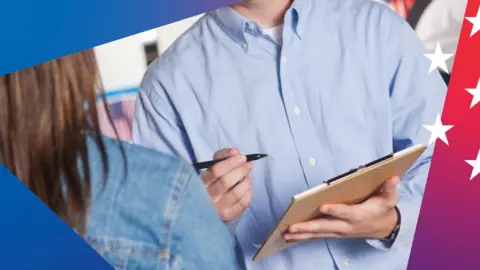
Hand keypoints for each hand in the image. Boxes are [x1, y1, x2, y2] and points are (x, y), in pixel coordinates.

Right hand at [201, 148, 252, 221]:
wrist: (205, 207)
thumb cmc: (210, 182)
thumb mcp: (211, 166)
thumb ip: (222, 156)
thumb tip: (235, 152)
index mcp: (199, 183)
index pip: (215, 171)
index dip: (231, 162)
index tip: (242, 157)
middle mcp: (206, 198)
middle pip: (226, 182)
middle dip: (241, 170)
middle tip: (249, 165)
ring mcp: (217, 209)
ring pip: (236, 193)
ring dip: (246, 181)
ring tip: (248, 176)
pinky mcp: (228, 216)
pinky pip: (243, 203)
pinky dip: (248, 192)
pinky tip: (247, 187)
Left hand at [283, 176, 399, 241]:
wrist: (384, 227)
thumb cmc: (383, 210)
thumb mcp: (389, 199)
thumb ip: (389, 189)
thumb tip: (393, 177)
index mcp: (358, 215)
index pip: (345, 213)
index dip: (334, 210)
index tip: (322, 206)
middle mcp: (346, 226)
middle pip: (325, 227)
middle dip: (308, 227)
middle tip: (291, 227)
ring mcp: (339, 231)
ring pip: (318, 234)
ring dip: (301, 234)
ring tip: (285, 234)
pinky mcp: (334, 232)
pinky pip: (317, 235)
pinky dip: (304, 236)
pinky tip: (290, 236)